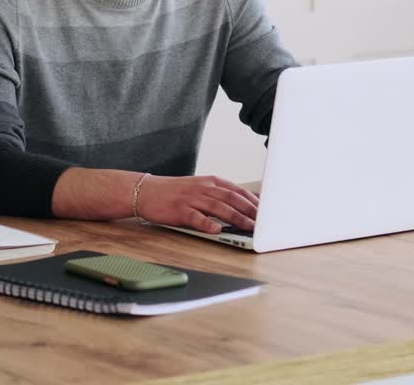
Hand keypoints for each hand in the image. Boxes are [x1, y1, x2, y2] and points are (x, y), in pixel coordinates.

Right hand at [137, 175, 258, 233]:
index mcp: (210, 182)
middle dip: (250, 211)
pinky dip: (207, 223)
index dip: (253, 201)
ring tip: (249, 228)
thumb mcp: (200, 188)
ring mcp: (192, 198)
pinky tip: (217, 230)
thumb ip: (219, 195)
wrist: (146, 190)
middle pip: (232, 199)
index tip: (267, 211)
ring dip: (236, 218)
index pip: (237, 190)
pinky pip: (196, 217)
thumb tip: (242, 205)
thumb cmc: (175, 192)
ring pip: (218, 208)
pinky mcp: (179, 209)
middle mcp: (204, 188)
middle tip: (264, 222)